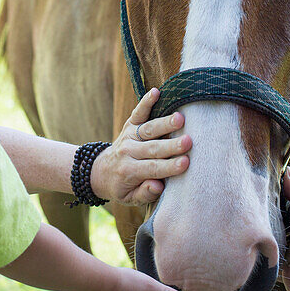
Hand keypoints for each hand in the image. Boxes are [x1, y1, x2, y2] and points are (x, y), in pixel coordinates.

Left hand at [91, 88, 191, 204]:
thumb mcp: (129, 199)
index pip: (152, 168)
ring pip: (148, 129)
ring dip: (164, 123)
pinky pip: (138, 112)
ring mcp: (129, 136)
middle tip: (189, 142)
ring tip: (181, 118)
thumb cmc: (122, 187)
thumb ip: (145, 194)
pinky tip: (156, 92)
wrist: (100, 171)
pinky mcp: (129, 125)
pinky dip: (146, 101)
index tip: (186, 163)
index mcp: (129, 171)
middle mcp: (128, 152)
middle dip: (171, 146)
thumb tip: (158, 185)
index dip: (169, 167)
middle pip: (152, 148)